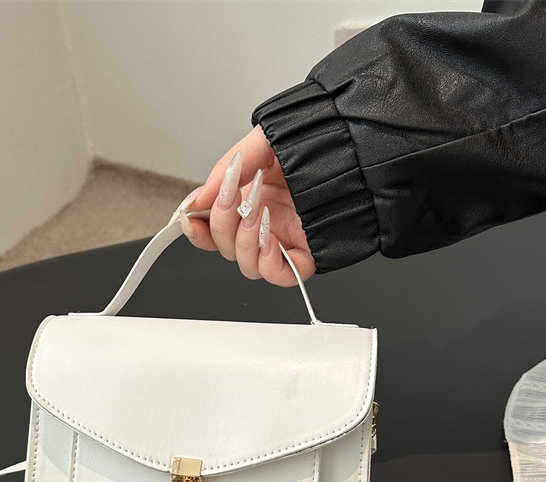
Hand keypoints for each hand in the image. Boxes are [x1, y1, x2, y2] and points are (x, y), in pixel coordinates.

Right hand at [176, 125, 314, 285]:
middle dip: (221, 224)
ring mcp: (284, 240)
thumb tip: (197, 199)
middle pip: (225, 248)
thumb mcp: (261, 143)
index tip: (189, 217)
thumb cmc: (319, 141)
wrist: (356, 145)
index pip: (212, 229)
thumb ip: (226, 170)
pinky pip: (280, 276)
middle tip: (233, 196)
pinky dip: (268, 263)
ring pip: (247, 265)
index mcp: (250, 198)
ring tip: (256, 212)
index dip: (197, 229)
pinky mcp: (306, 254)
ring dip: (244, 241)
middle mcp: (265, 223)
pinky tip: (270, 238)